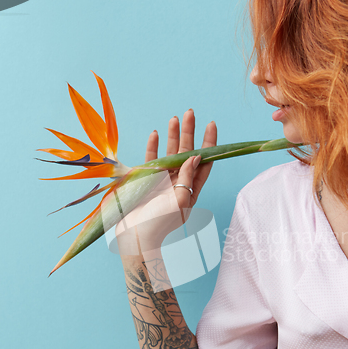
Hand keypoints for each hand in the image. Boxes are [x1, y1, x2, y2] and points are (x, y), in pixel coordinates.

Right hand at [115, 109, 216, 254]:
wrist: (136, 236)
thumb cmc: (161, 222)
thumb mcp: (180, 200)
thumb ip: (188, 178)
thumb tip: (196, 157)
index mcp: (191, 188)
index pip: (204, 161)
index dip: (209, 143)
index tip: (211, 124)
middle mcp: (178, 181)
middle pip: (187, 152)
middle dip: (189, 132)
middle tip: (190, 112)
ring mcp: (162, 179)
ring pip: (169, 152)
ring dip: (172, 135)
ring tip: (175, 118)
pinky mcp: (145, 179)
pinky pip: (151, 159)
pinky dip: (153, 146)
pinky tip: (156, 133)